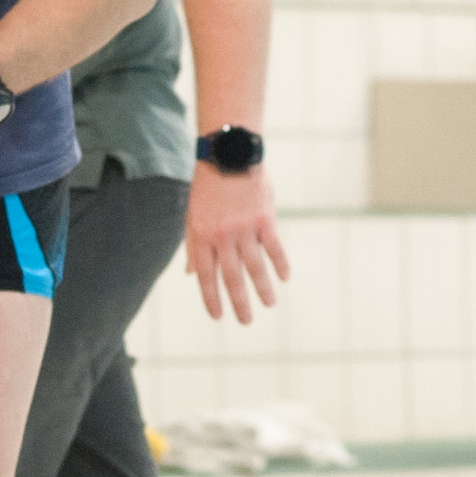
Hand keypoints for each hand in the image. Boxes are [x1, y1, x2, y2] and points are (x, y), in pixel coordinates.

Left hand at [185, 163, 288, 324]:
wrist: (228, 155)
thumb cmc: (208, 187)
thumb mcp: (192, 215)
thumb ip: (193, 245)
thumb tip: (191, 274)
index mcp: (201, 237)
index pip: (205, 277)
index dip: (211, 299)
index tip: (218, 317)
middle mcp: (221, 236)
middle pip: (231, 278)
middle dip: (239, 303)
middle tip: (245, 321)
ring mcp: (244, 228)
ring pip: (255, 267)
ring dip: (262, 289)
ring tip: (269, 304)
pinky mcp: (265, 219)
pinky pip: (274, 247)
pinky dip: (280, 264)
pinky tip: (284, 278)